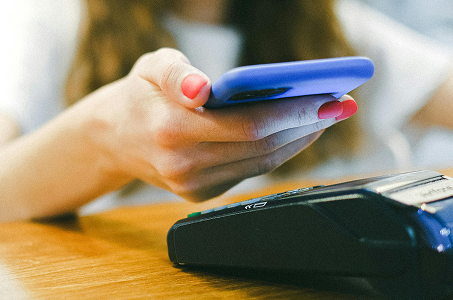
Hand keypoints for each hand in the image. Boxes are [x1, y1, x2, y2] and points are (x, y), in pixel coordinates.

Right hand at [71, 48, 356, 201]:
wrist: (112, 137)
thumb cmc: (140, 94)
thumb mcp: (151, 67)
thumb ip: (176, 73)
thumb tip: (202, 88)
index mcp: (169, 129)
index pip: (247, 125)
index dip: (293, 112)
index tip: (328, 96)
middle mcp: (182, 166)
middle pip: (262, 147)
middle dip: (308, 124)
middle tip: (340, 102)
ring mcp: (192, 186)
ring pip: (262, 163)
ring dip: (300, 139)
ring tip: (328, 114)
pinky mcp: (200, 195)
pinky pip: (251, 172)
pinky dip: (279, 151)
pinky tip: (299, 131)